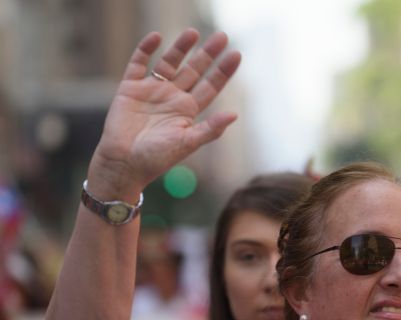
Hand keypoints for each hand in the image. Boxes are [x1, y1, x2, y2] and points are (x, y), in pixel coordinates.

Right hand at [87, 29, 240, 198]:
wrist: (123, 164)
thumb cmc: (156, 159)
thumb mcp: (187, 143)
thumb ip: (210, 129)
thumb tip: (234, 114)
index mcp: (188, 110)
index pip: (211, 86)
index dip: (223, 71)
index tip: (236, 55)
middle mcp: (172, 97)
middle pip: (194, 70)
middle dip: (208, 54)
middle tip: (222, 36)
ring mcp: (152, 91)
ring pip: (169, 63)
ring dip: (181, 48)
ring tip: (193, 33)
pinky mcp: (130, 88)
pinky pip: (138, 64)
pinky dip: (145, 50)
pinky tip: (156, 38)